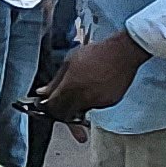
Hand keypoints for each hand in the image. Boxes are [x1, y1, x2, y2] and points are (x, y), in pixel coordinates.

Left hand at [29, 32, 147, 125]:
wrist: (122, 53)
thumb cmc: (96, 53)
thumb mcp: (69, 62)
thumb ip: (55, 81)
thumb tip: (42, 92)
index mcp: (72, 86)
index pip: (54, 107)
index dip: (49, 106)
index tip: (48, 103)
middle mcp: (85, 97)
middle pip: (67, 114)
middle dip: (61, 110)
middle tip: (61, 103)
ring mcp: (99, 101)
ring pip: (81, 110)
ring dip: (77, 104)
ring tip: (83, 86)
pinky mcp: (110, 102)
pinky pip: (96, 106)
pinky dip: (92, 100)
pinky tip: (95, 86)